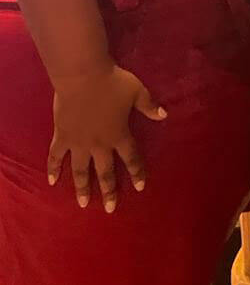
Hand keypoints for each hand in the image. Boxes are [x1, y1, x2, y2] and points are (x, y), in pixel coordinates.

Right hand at [47, 62, 165, 212]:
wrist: (82, 76)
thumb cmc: (112, 82)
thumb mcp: (137, 91)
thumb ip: (149, 106)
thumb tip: (164, 116)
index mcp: (119, 134)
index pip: (131, 158)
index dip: (137, 173)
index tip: (141, 187)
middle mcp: (99, 144)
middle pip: (105, 171)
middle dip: (109, 190)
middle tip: (111, 209)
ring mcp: (78, 142)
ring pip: (80, 170)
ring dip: (82, 187)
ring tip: (83, 203)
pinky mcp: (62, 136)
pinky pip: (55, 156)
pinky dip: (52, 169)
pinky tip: (51, 181)